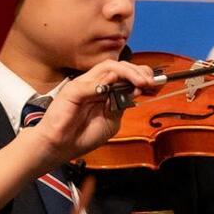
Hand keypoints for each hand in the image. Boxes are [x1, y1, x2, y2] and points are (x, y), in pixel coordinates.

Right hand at [21, 60, 154, 169]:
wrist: (59, 147)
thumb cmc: (81, 136)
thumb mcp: (111, 122)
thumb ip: (121, 106)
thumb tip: (136, 92)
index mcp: (103, 90)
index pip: (124, 74)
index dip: (141, 75)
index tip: (155, 84)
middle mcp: (94, 83)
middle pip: (118, 66)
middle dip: (138, 71)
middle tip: (151, 81)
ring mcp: (83, 84)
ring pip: (107, 68)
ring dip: (127, 72)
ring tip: (140, 82)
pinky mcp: (72, 90)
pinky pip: (91, 81)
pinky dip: (105, 84)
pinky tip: (115, 92)